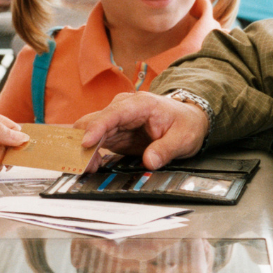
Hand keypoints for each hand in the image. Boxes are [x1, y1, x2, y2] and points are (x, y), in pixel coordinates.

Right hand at [74, 92, 207, 169]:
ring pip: (89, 132)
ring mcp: (116, 120)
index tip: (86, 143)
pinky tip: (92, 165)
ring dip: (85, 150)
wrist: (188, 120)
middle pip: (93, 122)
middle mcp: (123, 109)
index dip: (97, 128)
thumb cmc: (185, 123)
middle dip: (84, 142)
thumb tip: (150, 161)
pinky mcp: (114, 133)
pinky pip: (95, 141)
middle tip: (84, 165)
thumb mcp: (183, 137)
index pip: (112, 114)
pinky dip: (90, 153)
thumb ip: (166, 149)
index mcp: (139, 104)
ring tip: (88, 169)